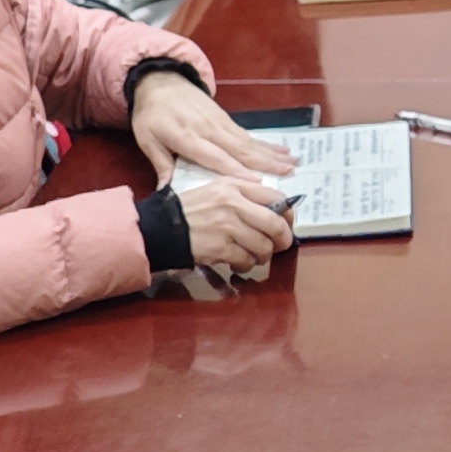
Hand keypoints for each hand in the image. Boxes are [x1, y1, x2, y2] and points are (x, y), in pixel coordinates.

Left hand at [130, 76, 297, 181]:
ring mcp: (219, 122)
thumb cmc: (151, 115)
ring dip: (272, 153)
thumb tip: (166, 192)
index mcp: (186, 136)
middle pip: (239, 148)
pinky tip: (282, 150)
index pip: (214, 156)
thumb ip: (161, 165)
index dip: (235, 170)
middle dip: (265, 162)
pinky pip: (247, 134)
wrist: (159, 82)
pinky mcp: (226, 118)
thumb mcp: (147, 140)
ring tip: (293, 163)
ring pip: (248, 141)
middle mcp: (208, 128)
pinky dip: (266, 143)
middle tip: (288, 173)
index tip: (257, 183)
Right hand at [173, 171, 295, 277]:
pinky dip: (246, 265)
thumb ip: (245, 196)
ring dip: (262, 256)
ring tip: (253, 256)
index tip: (288, 224)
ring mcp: (227, 226)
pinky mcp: (220, 247)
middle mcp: (234, 203)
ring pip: (263, 246)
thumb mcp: (218, 191)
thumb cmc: (191, 210)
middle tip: (280, 246)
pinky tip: (238, 263)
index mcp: (235, 186)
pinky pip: (246, 260)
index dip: (288, 214)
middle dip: (283, 239)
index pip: (275, 197)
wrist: (162, 227)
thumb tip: (275, 211)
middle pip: (274, 224)